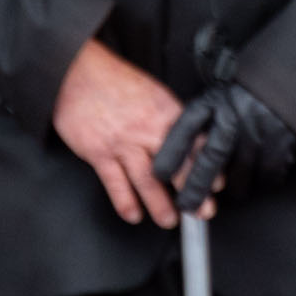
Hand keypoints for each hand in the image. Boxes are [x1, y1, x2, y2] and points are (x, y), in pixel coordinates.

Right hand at [51, 39, 190, 227]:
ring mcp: (123, 143)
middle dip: (192, 191)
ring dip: (160, 205)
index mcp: (167, 112)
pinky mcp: (98, 153)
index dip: (207, 166)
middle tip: (203, 211)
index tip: (216, 185)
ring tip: (170, 220)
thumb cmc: (118, 82)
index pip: (194, 143)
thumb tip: (190, 139)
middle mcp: (148, 129)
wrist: (79, 75)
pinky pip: (114, 183)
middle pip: (176, 165)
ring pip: (147, 180)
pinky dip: (125, 202)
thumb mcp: (155, 93)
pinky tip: (134, 215)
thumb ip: (171, 117)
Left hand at [153, 79, 295, 214]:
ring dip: (233, 187)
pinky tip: (259, 175)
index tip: (159, 175)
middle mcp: (235, 116)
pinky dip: (262, 181)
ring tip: (233, 187)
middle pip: (210, 160)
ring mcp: (259, 130)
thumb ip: (198, 126)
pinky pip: (267, 175)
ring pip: (238, 174)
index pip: (184, 131)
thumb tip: (176, 163)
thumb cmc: (246, 95)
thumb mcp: (216, 99)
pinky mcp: (282, 141)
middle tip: (188, 206)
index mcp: (214, 103)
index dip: (170, 155)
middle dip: (196, 188)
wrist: (290, 79)